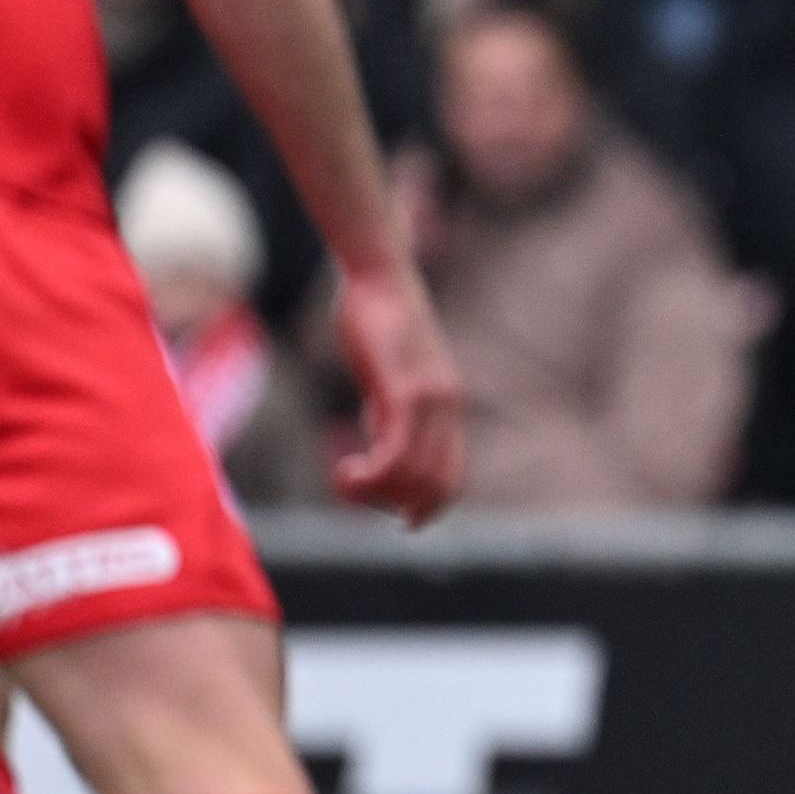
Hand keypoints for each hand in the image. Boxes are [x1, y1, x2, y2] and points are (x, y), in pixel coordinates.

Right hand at [328, 257, 467, 520]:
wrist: (377, 274)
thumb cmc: (375, 320)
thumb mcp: (386, 378)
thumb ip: (389, 415)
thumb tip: (382, 449)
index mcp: (446, 406)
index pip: (450, 477)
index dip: (427, 508)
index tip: (398, 519)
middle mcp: (447, 406)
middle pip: (435, 487)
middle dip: (393, 505)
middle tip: (353, 490)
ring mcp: (432, 398)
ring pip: (414, 477)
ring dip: (373, 494)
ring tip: (343, 479)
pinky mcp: (407, 389)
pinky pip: (396, 453)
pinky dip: (370, 476)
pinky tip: (344, 468)